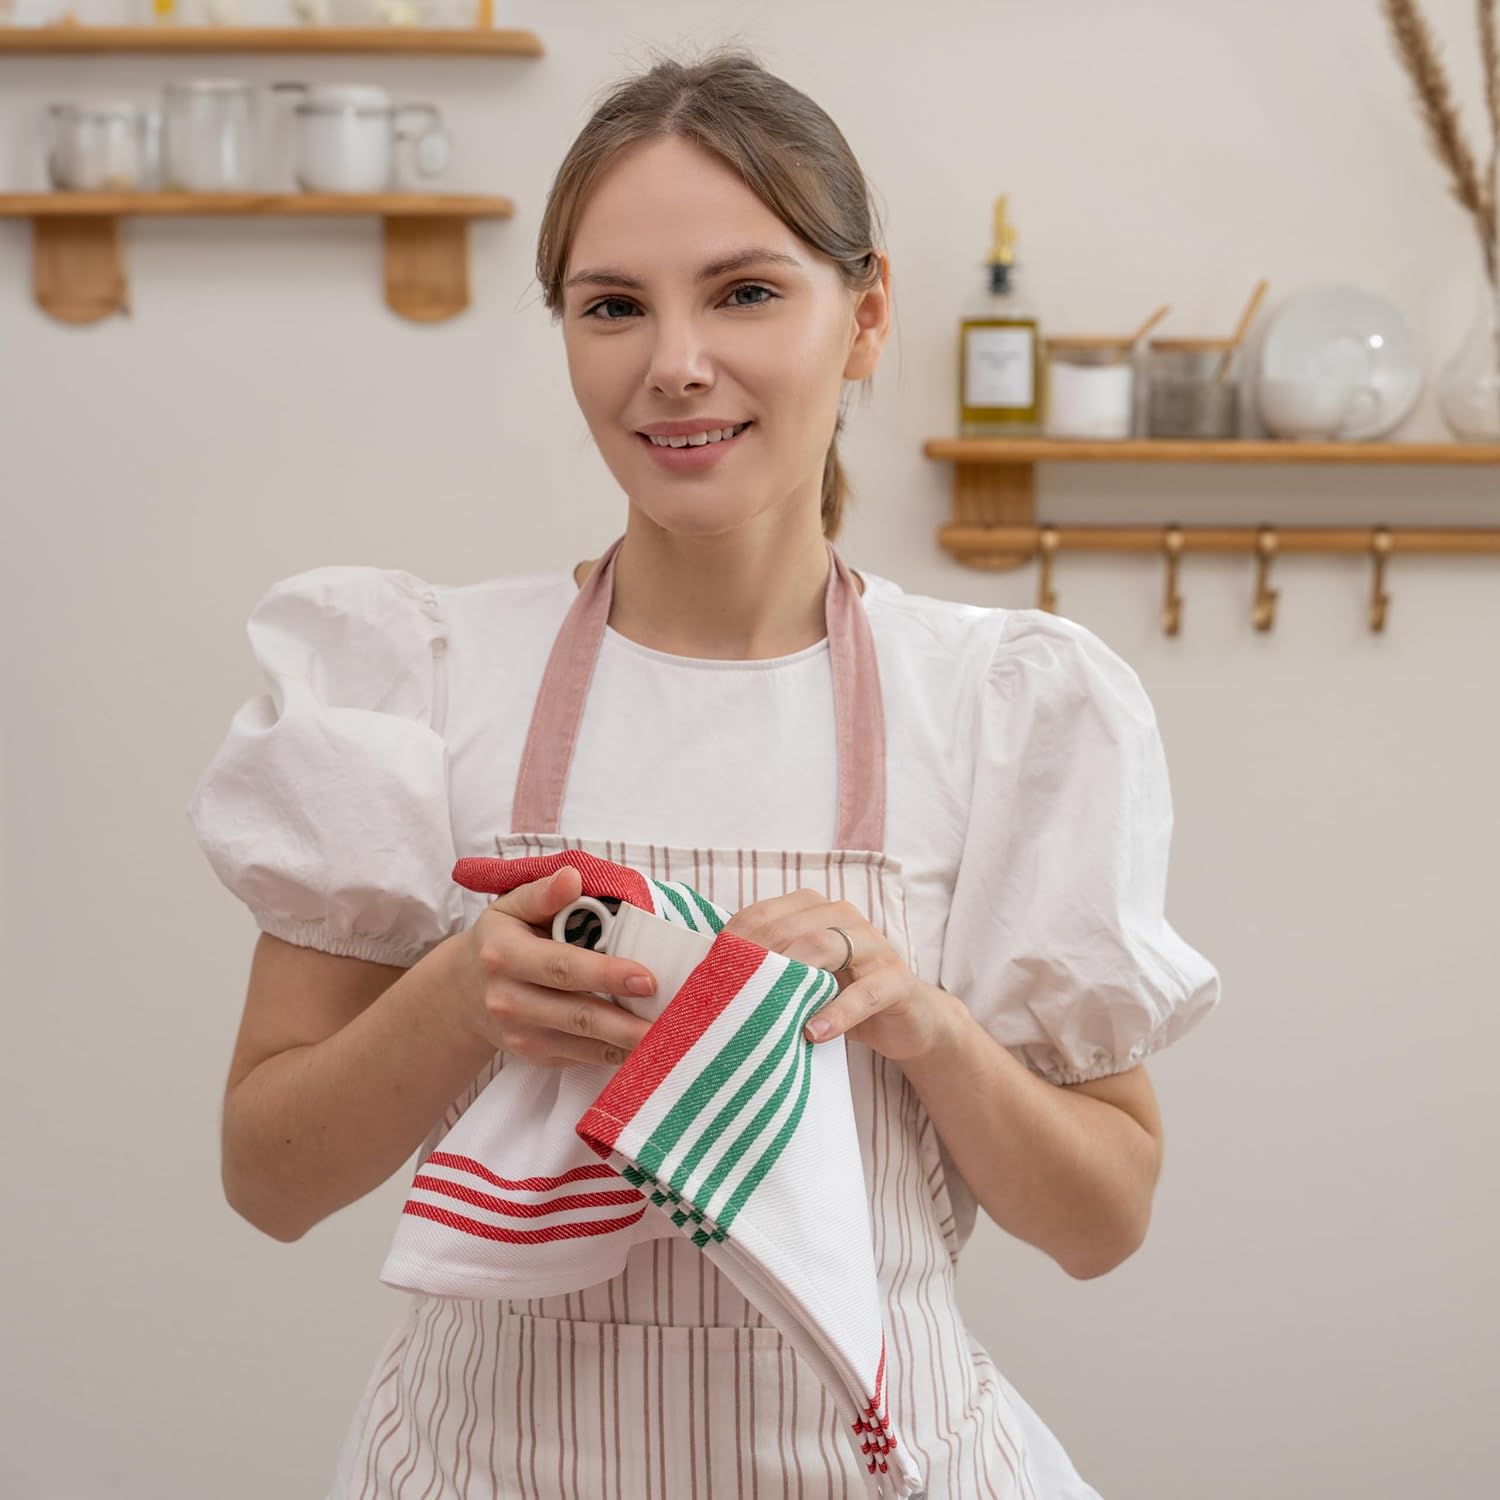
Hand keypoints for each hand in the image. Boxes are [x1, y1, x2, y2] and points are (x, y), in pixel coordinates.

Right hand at [457, 864, 654, 1067]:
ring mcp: (521, 1035)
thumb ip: (543, 893)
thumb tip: (573, 878)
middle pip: (578, 1014)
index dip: (607, 974)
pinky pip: (582, 1059)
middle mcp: (509, 1001)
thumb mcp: (510, 907)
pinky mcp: (535, 1056)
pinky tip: (644, 1044)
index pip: (563, 967)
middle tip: (672, 1018)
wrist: (463, 993)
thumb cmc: (501, 940)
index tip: (648, 978)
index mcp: (505, 956)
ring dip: (628, 1043)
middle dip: (627, 1021)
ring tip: (669, 1035)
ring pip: (584, 1044)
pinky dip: (616, 1053)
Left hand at [721, 890, 955, 1061]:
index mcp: (815, 909)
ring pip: (826, 947)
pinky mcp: (896, 979)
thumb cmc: (839, 997)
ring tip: (770, 1011)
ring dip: (794, 978)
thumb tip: (706, 982)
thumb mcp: (801, 980)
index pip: (765, 914)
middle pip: (792, 928)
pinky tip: (814, 1033)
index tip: (708, 973)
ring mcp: (873, 944)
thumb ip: (768, 971)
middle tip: (732, 994)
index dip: (735, 940)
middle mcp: (843, 917)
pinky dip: (837, 1013)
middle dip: (759, 959)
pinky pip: (865, 992)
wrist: (904, 1020)